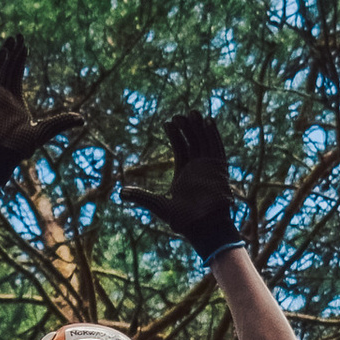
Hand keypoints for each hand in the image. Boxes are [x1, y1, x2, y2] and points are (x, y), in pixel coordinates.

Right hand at [0, 33, 82, 185]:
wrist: (0, 158)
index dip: (19, 59)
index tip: (24, 44)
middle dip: (12, 51)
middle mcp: (1, 96)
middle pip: (7, 68)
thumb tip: (82, 119)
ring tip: (11, 39)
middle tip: (17, 34)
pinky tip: (4, 53)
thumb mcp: (44, 132)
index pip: (16, 74)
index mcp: (14, 100)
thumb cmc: (18, 147)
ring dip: (5, 55)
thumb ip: (61, 123)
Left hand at [125, 110, 241, 260]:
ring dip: (200, 127)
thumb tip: (120, 193)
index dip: (175, 135)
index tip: (168, 122)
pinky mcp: (219, 169)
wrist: (204, 227)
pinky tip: (209, 122)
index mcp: (184, 174)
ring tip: (193, 113)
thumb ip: (141, 197)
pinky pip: (217, 148)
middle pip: (193, 141)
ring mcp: (209, 167)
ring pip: (204, 141)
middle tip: (180, 114)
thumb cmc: (183, 220)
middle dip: (187, 128)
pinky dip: (213, 135)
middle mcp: (197, 168)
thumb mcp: (158, 206)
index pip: (180, 148)